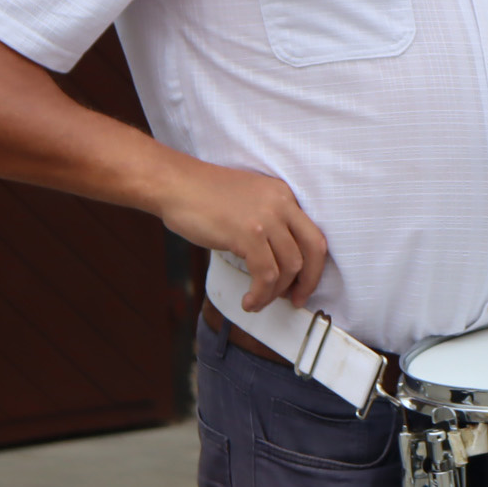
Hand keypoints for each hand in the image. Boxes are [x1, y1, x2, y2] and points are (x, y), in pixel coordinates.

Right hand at [154, 159, 328, 312]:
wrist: (174, 184)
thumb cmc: (201, 197)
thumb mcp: (247, 203)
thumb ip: (266, 226)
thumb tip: (274, 266)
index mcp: (283, 195)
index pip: (313, 235)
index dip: (313, 266)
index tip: (302, 285)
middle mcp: (281, 203)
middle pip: (313, 250)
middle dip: (307, 282)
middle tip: (294, 301)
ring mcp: (266, 218)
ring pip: (289, 267)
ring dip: (274, 293)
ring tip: (257, 302)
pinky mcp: (248, 233)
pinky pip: (266, 274)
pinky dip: (260, 294)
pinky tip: (248, 301)